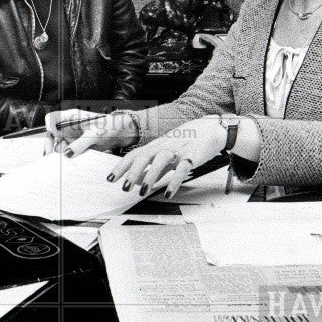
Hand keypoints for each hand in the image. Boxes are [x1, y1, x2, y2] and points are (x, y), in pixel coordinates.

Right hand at [44, 109, 139, 156]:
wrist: (120, 134)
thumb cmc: (109, 126)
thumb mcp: (95, 134)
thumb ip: (81, 143)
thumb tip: (68, 153)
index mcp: (71, 117)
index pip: (52, 118)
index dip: (50, 126)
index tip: (56, 136)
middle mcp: (68, 126)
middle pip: (51, 134)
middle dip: (49, 144)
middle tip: (50, 155)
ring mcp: (71, 137)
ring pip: (57, 145)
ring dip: (57, 153)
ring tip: (61, 160)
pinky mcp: (75, 146)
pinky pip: (66, 153)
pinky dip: (64, 158)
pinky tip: (66, 163)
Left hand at [109, 117, 226, 198]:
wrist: (211, 129)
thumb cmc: (186, 141)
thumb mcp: (166, 152)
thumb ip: (152, 166)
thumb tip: (137, 180)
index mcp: (156, 145)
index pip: (134, 155)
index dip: (121, 166)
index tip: (110, 178)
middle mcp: (164, 146)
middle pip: (144, 156)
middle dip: (132, 172)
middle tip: (124, 188)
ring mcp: (178, 150)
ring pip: (160, 160)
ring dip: (150, 177)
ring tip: (142, 192)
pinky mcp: (192, 156)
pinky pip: (182, 169)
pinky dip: (174, 181)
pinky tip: (168, 193)